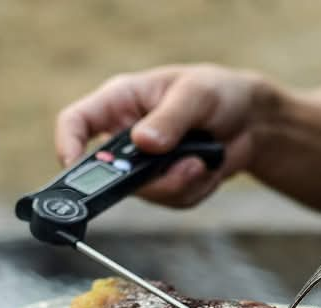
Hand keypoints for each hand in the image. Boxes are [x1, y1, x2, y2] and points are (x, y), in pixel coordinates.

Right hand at [55, 64, 263, 207]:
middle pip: (108, 171)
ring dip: (179, 183)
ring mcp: (143, 165)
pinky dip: (195, 189)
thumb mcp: (196, 95)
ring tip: (202, 161)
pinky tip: (208, 169)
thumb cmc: (218, 92)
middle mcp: (125, 136)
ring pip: (145, 192)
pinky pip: (172, 201)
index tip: (73, 163)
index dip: (68, 143)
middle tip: (178, 170)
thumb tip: (144, 142)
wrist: (251, 122)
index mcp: (121, 102)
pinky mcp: (165, 186)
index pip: (77, 121)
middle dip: (144, 179)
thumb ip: (170, 118)